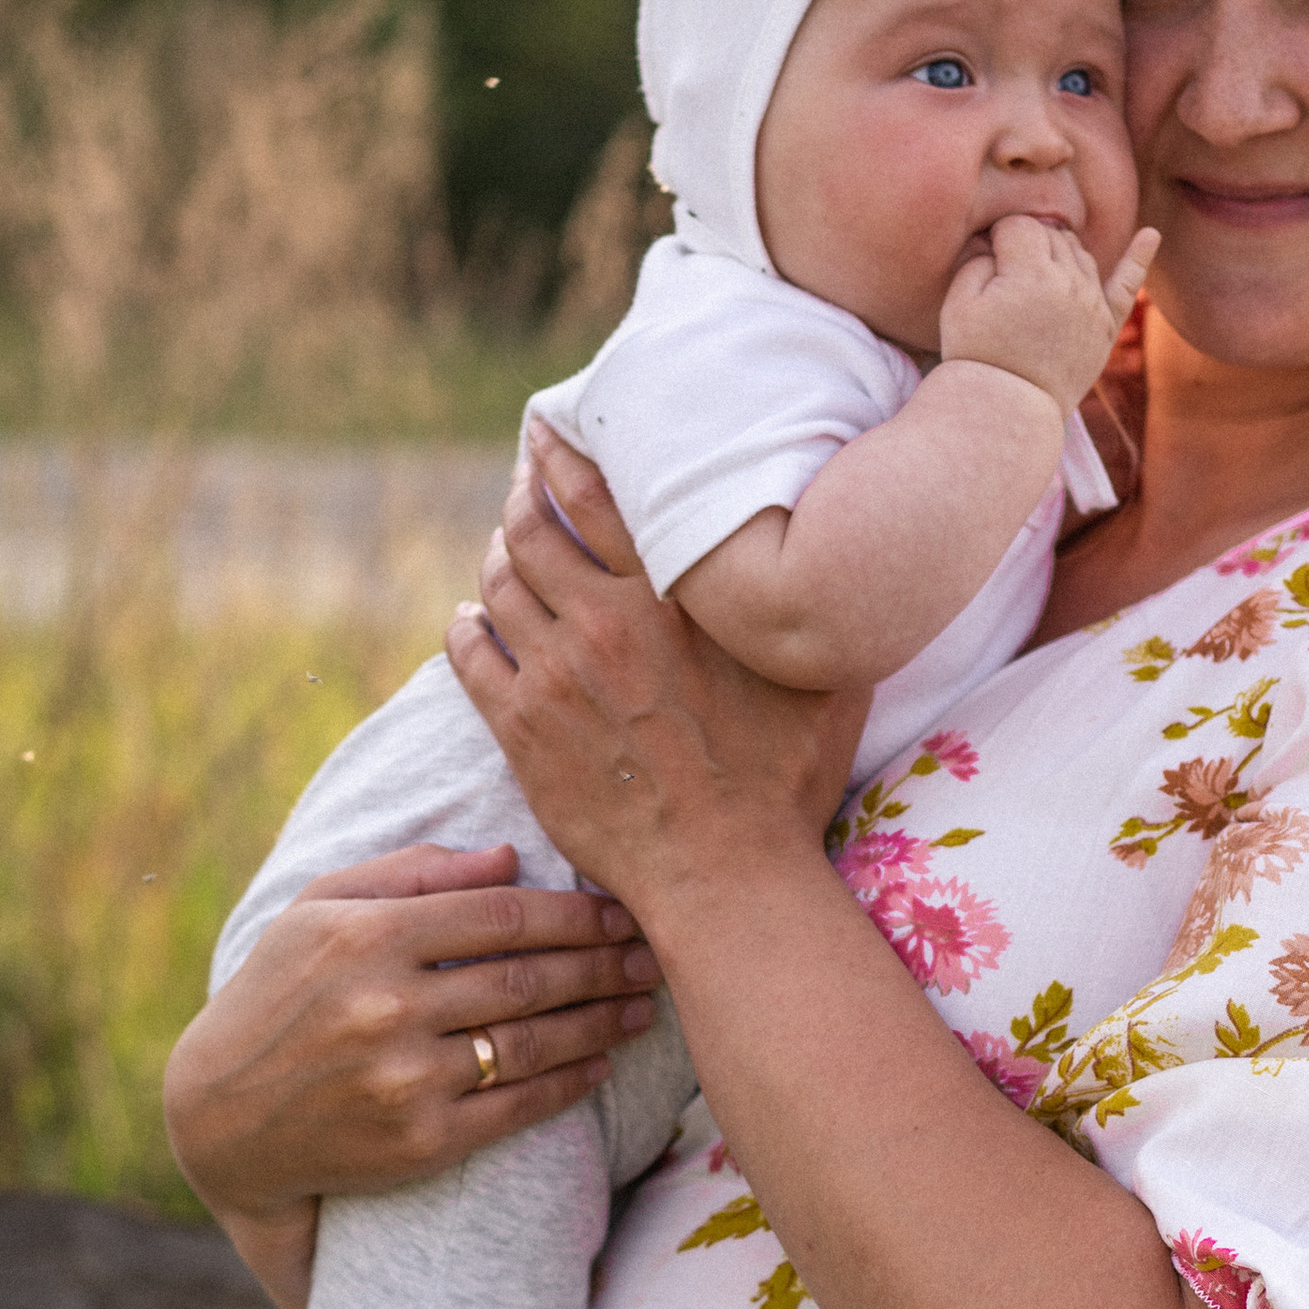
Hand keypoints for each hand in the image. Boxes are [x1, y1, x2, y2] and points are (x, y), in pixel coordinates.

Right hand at [162, 840, 663, 1308]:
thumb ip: (411, 874)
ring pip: (533, 1043)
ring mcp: (405, 1079)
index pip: (501, 916)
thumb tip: (510, 858)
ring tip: (642, 1006)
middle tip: (655, 955)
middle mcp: (388, 1007)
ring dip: (601, 1023)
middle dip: (604, 965)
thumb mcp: (318, 910)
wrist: (222, 1117)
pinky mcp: (419, 1142)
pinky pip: (517, 1107)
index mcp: (368, 936)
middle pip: (528, 978)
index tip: (622, 910)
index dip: (575, 914)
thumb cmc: (278, 994)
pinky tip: (600, 1063)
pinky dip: (569, 1083)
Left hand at [445, 434, 864, 916]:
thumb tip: (844, 553)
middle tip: (522, 486)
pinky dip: (465, 626)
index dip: (560, 453)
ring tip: (503, 551)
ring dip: (495, 558)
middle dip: (520, 496)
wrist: (724, 872)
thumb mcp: (824, 674)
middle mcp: (602, 622)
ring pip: (497, 585)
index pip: (592, 493)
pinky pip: (467, 655)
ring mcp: (553, 675)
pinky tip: (472, 621)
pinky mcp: (520, 729)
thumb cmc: (784, 778)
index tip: (547, 436)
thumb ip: (812, 606)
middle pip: (530, 529)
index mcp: (671, 596)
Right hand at [941, 215, 1158, 411]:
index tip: (986, 260)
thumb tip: (997, 242)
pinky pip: (1128, 285)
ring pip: (1080, 254)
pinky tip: (1151, 235)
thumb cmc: (976, 355)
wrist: (1007, 408)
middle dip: (1026, 243)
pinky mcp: (1106, 327)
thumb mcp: (958, 302)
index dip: (998, 237)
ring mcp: (1093, 304)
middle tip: (1004, 275)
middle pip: (1051, 235)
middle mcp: (1070, 283)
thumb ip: (977, 259)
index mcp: (1031, 273)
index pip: (1020, 225)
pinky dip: (1140, 258)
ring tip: (1034, 277)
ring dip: (1058, 254)